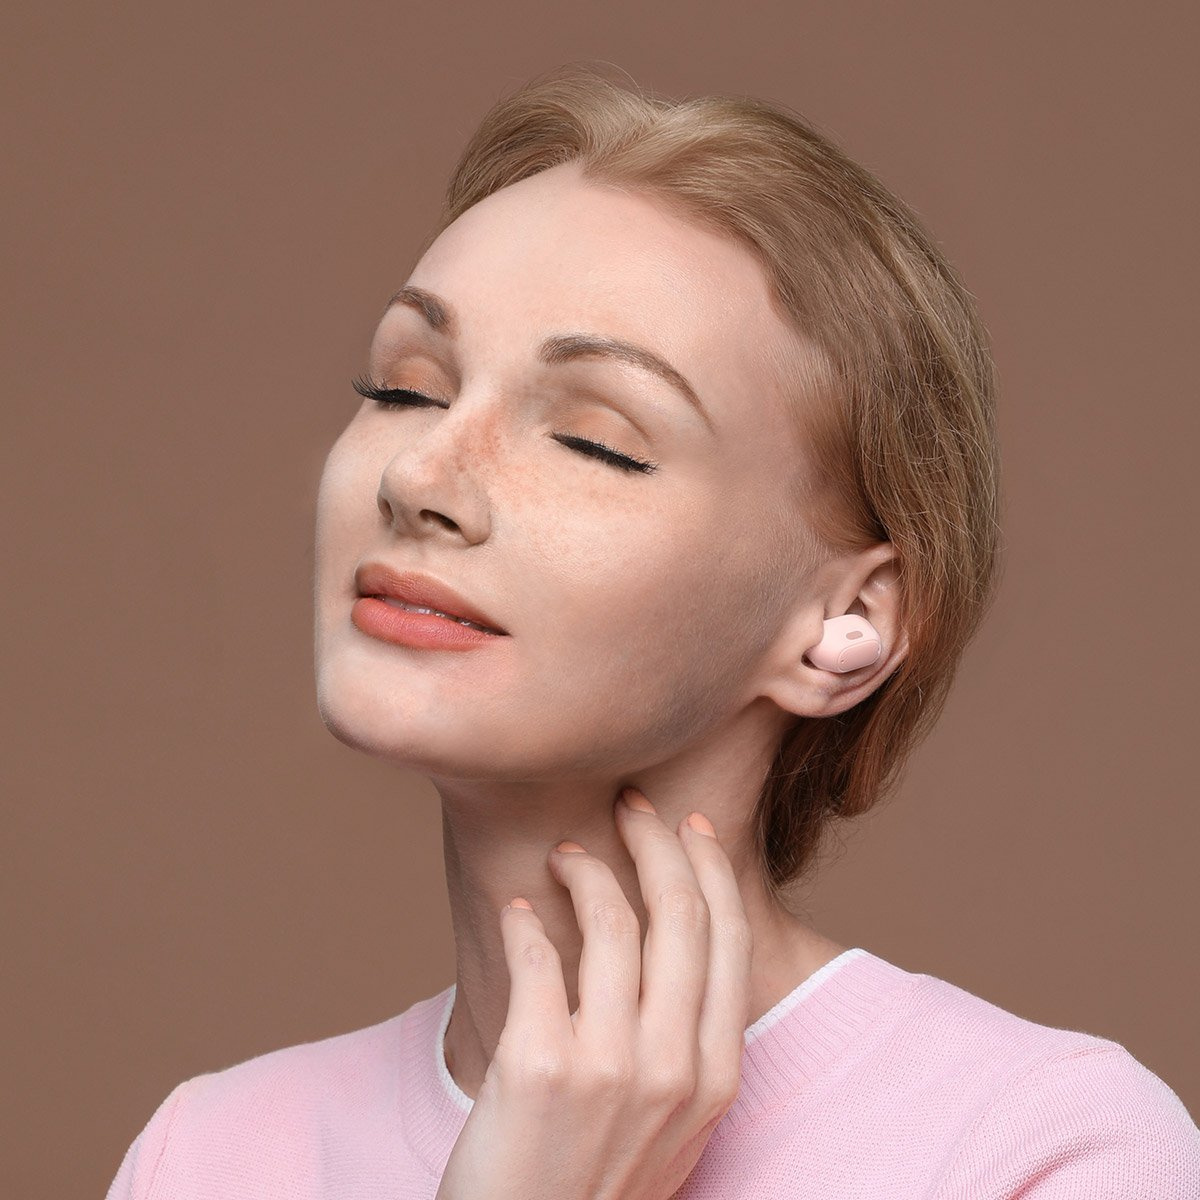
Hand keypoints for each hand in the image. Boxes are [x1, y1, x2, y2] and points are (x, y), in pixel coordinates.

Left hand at [434, 786, 753, 1199]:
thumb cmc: (597, 1180)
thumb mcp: (676, 1122)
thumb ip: (688, 1042)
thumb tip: (675, 941)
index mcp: (715, 1074)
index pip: (727, 935)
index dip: (708, 865)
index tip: (688, 824)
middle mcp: (673, 1065)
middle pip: (679, 911)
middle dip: (654, 839)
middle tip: (628, 806)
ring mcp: (608, 1065)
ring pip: (612, 919)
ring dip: (585, 866)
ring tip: (565, 855)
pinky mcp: (539, 1064)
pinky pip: (538, 954)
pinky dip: (526, 919)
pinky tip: (519, 910)